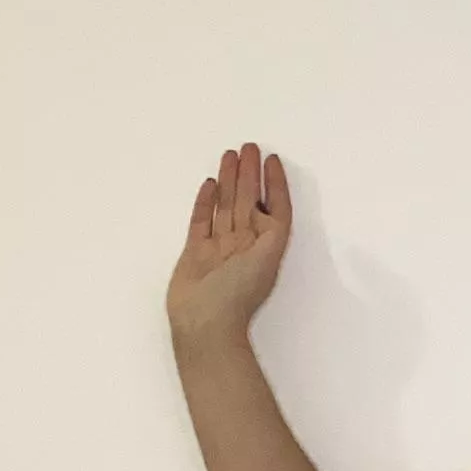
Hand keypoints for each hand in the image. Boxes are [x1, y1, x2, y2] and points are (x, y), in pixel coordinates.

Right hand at [167, 142, 291, 346]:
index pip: (273, 207)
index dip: (275, 184)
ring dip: (230, 181)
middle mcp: (243, 244)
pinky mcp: (195, 252)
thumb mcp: (266, 259)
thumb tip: (273, 205)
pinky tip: (210, 183)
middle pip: (248, 200)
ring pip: (226, 206)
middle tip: (249, 146)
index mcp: (264, 246)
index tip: (272, 159)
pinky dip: (206, 202)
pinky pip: (202, 221)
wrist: (204, 324)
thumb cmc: (237, 295)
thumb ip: (272, 231)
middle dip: (249, 174)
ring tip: (230, 155)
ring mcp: (218, 247)